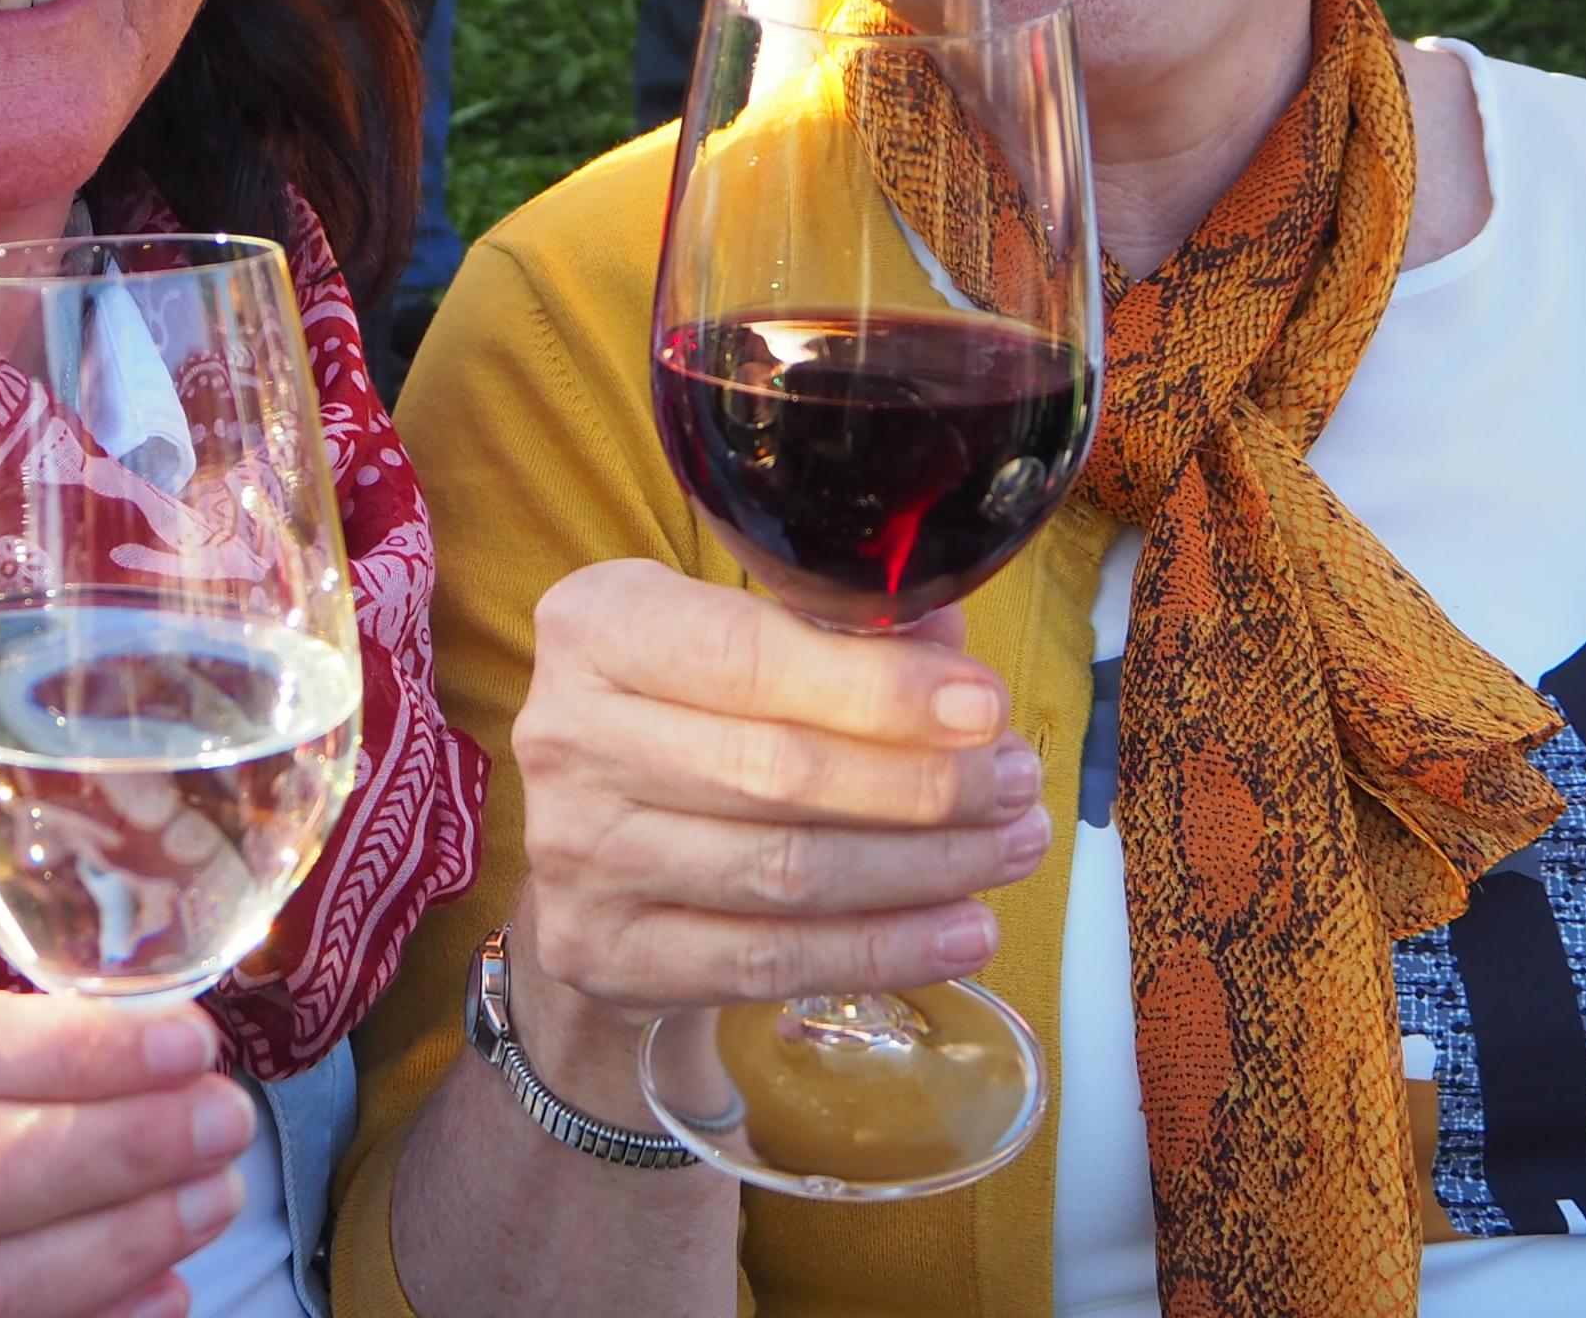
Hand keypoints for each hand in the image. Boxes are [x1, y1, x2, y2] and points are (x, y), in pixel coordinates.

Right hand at [503, 561, 1049, 1046]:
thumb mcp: (740, 638)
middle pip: (777, 770)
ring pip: (784, 871)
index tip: (986, 708)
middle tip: (1017, 784)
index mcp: (596, 626)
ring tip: (1011, 850)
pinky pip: (767, 960)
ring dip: (922, 867)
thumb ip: (839, 633)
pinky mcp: (601, 949)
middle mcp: (568, 732)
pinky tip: (963, 932)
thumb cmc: (693, 716)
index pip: (749, 656)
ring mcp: (575, 851)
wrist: (596, 846)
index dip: (878, 688)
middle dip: (924, 783)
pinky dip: (882, 950)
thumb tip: (955, 657)